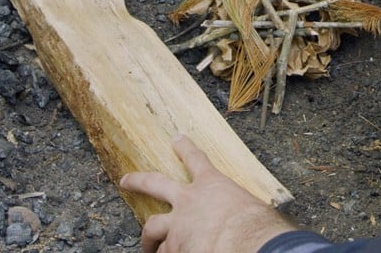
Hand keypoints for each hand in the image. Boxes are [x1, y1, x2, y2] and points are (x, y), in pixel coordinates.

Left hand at [120, 135, 295, 252]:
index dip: (185, 148)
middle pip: (156, 183)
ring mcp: (177, 224)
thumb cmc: (255, 224)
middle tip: (126, 181)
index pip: (196, 159)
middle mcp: (188, 200)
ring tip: (146, 246)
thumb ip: (238, 210)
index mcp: (211, 184)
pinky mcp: (173, 247)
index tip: (176, 139)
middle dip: (139, 181)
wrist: (243, 242)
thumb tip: (246, 222)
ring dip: (149, 239)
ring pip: (152, 226)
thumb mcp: (250, 208)